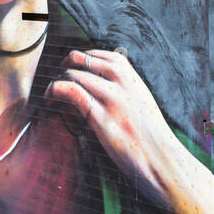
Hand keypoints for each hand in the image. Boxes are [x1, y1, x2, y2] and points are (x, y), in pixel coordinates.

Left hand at [45, 49, 193, 206]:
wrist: (163, 160)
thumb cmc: (150, 135)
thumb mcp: (141, 100)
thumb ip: (123, 87)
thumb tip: (98, 81)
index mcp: (131, 76)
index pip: (96, 53)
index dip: (78, 59)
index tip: (69, 68)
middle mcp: (122, 82)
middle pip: (80, 60)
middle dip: (63, 68)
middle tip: (57, 81)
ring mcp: (112, 99)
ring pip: (72, 74)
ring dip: (55, 82)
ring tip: (50, 96)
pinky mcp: (102, 119)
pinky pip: (71, 92)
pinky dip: (55, 91)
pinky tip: (50, 100)